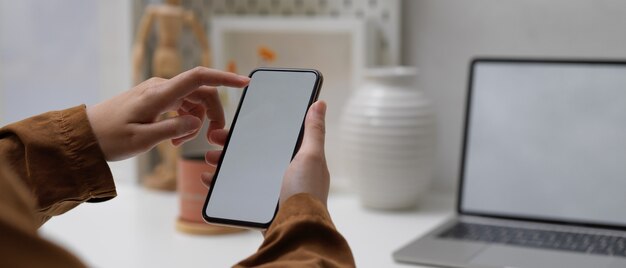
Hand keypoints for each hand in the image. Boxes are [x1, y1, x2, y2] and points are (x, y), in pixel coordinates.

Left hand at [87, 67, 249, 160]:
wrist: (85, 135)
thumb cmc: (110, 138)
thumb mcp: (142, 140)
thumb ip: (172, 129)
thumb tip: (196, 122)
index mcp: (159, 94)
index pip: (199, 78)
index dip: (225, 78)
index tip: (245, 82)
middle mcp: (161, 87)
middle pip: (201, 93)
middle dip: (212, 115)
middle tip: (213, 138)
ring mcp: (158, 91)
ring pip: (192, 102)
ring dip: (195, 122)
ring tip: (179, 145)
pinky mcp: (155, 99)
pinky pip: (181, 106)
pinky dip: (184, 121)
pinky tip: (174, 140)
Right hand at [202, 101, 329, 205]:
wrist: (296, 228)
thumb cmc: (307, 192)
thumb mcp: (312, 156)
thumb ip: (314, 131)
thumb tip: (320, 103)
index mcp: (298, 159)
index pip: (274, 137)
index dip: (256, 127)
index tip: (238, 120)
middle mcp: (284, 173)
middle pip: (254, 152)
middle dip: (232, 144)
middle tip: (215, 137)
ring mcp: (270, 190)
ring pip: (242, 170)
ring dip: (224, 162)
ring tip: (210, 158)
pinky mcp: (259, 205)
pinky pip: (236, 191)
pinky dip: (220, 184)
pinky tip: (208, 178)